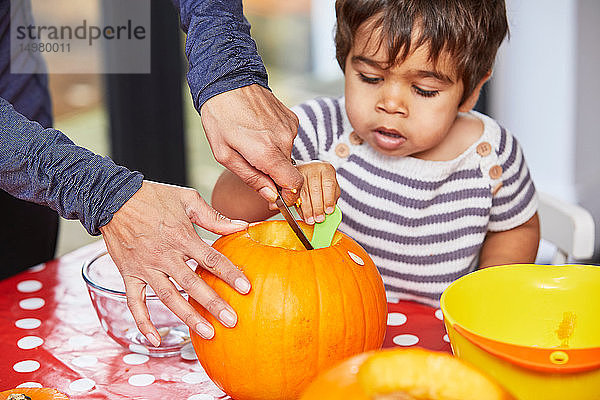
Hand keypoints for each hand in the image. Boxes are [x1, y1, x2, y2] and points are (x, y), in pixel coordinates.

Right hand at [99, 181, 250, 344]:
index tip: (246, 288)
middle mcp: (164, 255)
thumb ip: (214, 217)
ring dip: (188, 317)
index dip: (229, 274)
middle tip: (232, 321)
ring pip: (169, 298)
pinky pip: (135, 303)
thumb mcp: (187, 199)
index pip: (211, 259)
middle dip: (213, 304)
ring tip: (207, 333)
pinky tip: (155, 340)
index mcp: (181, 236)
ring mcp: (145, 267)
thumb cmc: (153, 196)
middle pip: (193, 284)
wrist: (112, 198)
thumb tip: (243, 225)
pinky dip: (143, 322)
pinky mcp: (129, 274)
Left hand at [200, 84, 302, 204]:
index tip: (277, 195)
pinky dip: (276, 140)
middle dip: (274, 174)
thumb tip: (271, 196)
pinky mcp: (292, 118)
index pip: (294, 184)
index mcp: (267, 152)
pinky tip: (259, 129)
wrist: (228, 80)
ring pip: (287, 154)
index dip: (288, 195)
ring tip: (252, 141)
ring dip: (273, 155)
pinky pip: (288, 139)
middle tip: (252, 163)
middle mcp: (284, 140)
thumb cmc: (220, 117)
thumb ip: (251, 178)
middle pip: (288, 171)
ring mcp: (290, 127)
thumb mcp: (225, 155)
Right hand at [291, 161, 339, 224]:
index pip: (329, 184)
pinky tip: (302, 215)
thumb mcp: (331, 190)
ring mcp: (300, 172)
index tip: (329, 211)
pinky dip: (299, 208)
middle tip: (319, 219)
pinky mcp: (290, 180)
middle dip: (317, 207)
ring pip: (303, 193)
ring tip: (310, 220)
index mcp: (326, 169)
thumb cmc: (322, 184)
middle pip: (315, 189)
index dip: (329, 199)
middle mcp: (313, 168)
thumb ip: (332, 199)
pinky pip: (294, 196)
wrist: (307, 174)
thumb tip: (331, 213)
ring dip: (307, 209)